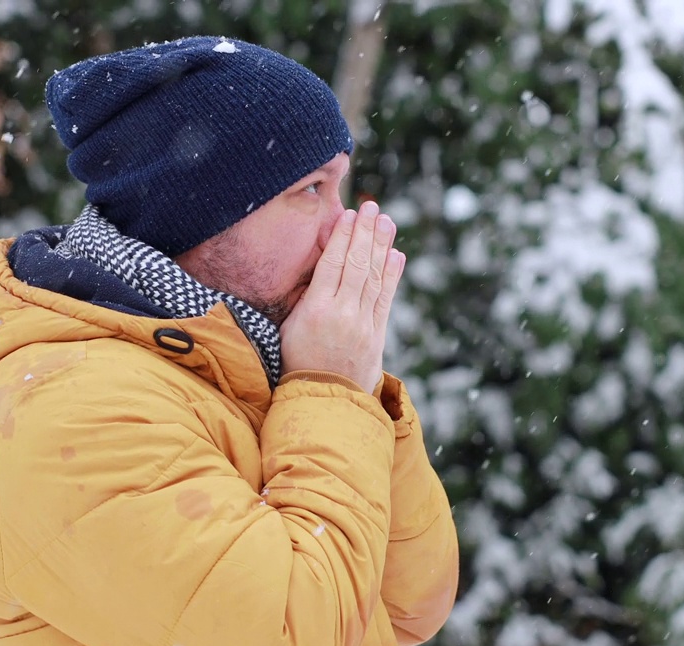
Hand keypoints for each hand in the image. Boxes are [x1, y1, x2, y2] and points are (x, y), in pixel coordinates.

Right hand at [280, 200, 405, 393]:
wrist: (322, 400)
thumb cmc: (297, 361)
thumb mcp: (288, 327)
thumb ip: (304, 297)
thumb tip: (319, 264)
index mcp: (315, 309)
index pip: (332, 263)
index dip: (342, 237)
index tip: (348, 216)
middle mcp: (342, 313)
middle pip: (356, 264)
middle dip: (365, 233)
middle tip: (372, 208)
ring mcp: (362, 324)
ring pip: (373, 277)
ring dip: (381, 247)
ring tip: (386, 222)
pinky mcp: (376, 335)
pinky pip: (385, 299)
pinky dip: (391, 276)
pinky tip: (395, 255)